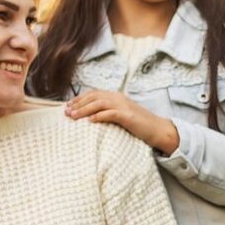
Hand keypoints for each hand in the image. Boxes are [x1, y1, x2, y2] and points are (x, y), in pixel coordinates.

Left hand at [65, 90, 179, 153]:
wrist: (159, 130)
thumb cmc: (140, 125)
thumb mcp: (122, 116)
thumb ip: (109, 113)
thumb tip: (91, 117)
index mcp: (117, 97)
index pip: (94, 94)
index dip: (79, 99)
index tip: (68, 106)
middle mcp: (119, 98)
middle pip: (94, 97)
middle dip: (78, 104)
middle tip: (65, 112)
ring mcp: (124, 106)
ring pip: (99, 104)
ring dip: (84, 109)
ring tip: (72, 116)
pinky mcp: (128, 116)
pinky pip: (111, 114)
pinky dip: (99, 116)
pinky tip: (89, 120)